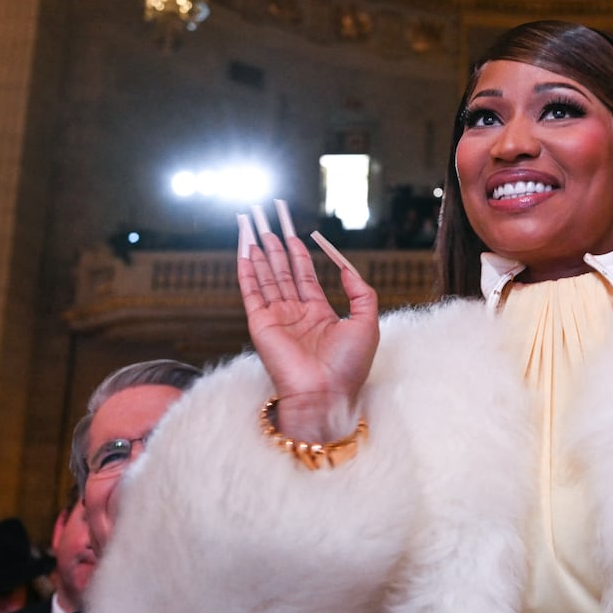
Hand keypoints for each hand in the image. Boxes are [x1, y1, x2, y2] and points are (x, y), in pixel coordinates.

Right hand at [239, 202, 378, 440]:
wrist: (326, 394)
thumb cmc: (349, 366)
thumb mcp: (367, 322)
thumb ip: (360, 292)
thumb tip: (346, 267)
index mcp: (319, 314)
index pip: (305, 275)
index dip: (299, 251)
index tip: (294, 230)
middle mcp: (295, 314)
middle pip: (282, 271)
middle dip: (276, 244)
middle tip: (269, 219)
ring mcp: (276, 318)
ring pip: (266, 276)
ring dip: (259, 250)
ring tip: (254, 225)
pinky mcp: (260, 323)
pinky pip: (251, 290)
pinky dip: (246, 269)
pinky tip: (244, 249)